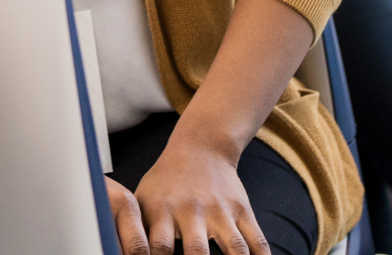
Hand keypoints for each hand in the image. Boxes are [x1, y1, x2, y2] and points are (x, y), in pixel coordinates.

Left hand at [115, 140, 268, 254]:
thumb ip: (134, 233)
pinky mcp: (241, 210)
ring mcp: (219, 210)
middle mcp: (191, 211)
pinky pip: (257, 239)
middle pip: (196, 251)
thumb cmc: (165, 183)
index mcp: (162, 210)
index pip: (158, 248)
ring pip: (233, 248)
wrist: (201, 148)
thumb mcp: (142, 200)